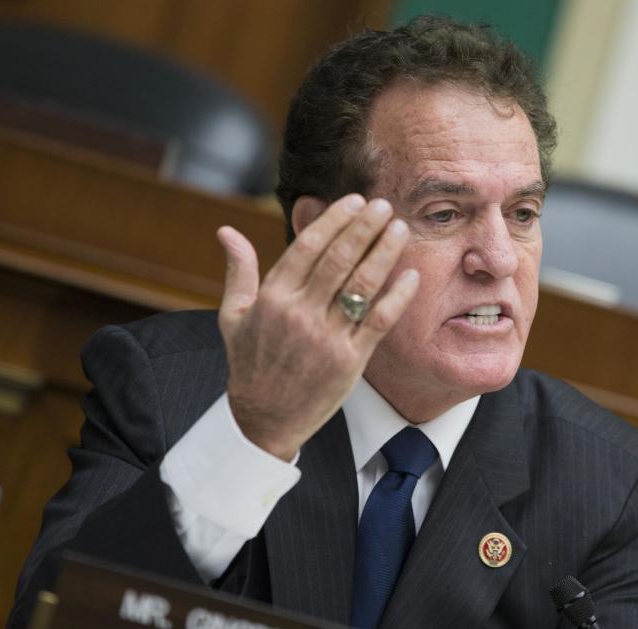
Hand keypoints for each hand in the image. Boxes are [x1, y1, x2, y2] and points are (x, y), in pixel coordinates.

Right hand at [216, 195, 418, 459]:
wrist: (264, 420)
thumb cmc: (250, 363)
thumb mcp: (233, 316)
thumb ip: (238, 271)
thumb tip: (226, 230)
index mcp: (272, 298)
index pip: (307, 247)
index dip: (334, 220)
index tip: (354, 200)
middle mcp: (299, 314)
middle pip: (339, 259)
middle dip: (364, 227)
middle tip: (384, 205)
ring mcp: (326, 338)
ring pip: (362, 285)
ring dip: (384, 252)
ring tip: (400, 229)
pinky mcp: (349, 361)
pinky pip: (378, 321)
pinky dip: (397, 296)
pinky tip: (411, 275)